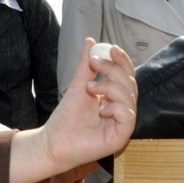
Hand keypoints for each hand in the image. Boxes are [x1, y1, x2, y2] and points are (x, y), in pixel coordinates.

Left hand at [45, 38, 136, 168]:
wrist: (53, 141)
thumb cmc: (66, 117)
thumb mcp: (78, 85)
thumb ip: (86, 65)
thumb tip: (91, 41)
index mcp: (114, 98)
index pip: (126, 76)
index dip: (122, 61)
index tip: (111, 48)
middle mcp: (121, 110)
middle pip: (130, 84)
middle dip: (114, 69)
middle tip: (94, 63)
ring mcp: (122, 125)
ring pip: (130, 98)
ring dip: (110, 87)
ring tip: (89, 87)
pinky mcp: (120, 138)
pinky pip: (128, 117)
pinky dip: (116, 107)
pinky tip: (101, 109)